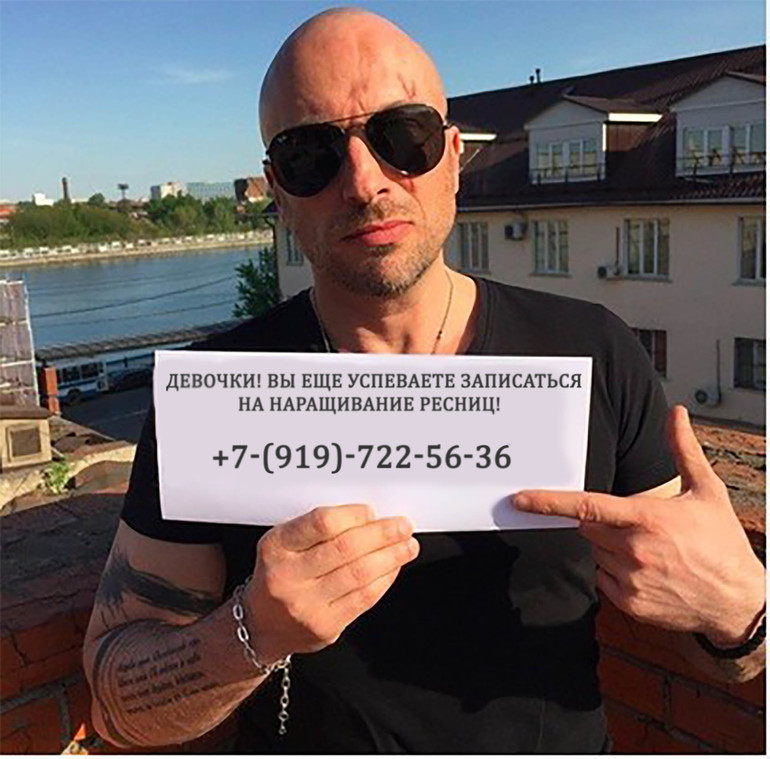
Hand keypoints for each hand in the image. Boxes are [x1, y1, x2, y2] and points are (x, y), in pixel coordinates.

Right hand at [244, 504, 418, 661]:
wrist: (262, 624)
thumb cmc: (282, 572)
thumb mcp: (286, 544)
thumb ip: (318, 530)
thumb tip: (370, 517)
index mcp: (276, 546)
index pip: (321, 523)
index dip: (353, 515)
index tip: (372, 511)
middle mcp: (287, 576)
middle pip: (346, 548)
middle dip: (381, 534)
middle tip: (402, 526)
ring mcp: (305, 605)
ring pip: (359, 574)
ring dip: (391, 556)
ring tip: (408, 546)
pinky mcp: (324, 627)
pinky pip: (363, 598)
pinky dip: (385, 579)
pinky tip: (394, 567)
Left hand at [514, 405, 764, 644]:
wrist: (738, 601)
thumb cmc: (722, 542)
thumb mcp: (706, 491)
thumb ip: (683, 449)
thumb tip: (675, 413)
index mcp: (646, 518)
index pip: (585, 507)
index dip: (548, 502)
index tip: (520, 498)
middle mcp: (633, 549)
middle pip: (587, 527)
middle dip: (601, 522)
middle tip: (637, 524)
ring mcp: (629, 578)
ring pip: (595, 552)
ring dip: (610, 547)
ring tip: (650, 550)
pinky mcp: (628, 602)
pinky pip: (602, 579)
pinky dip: (615, 572)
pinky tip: (647, 571)